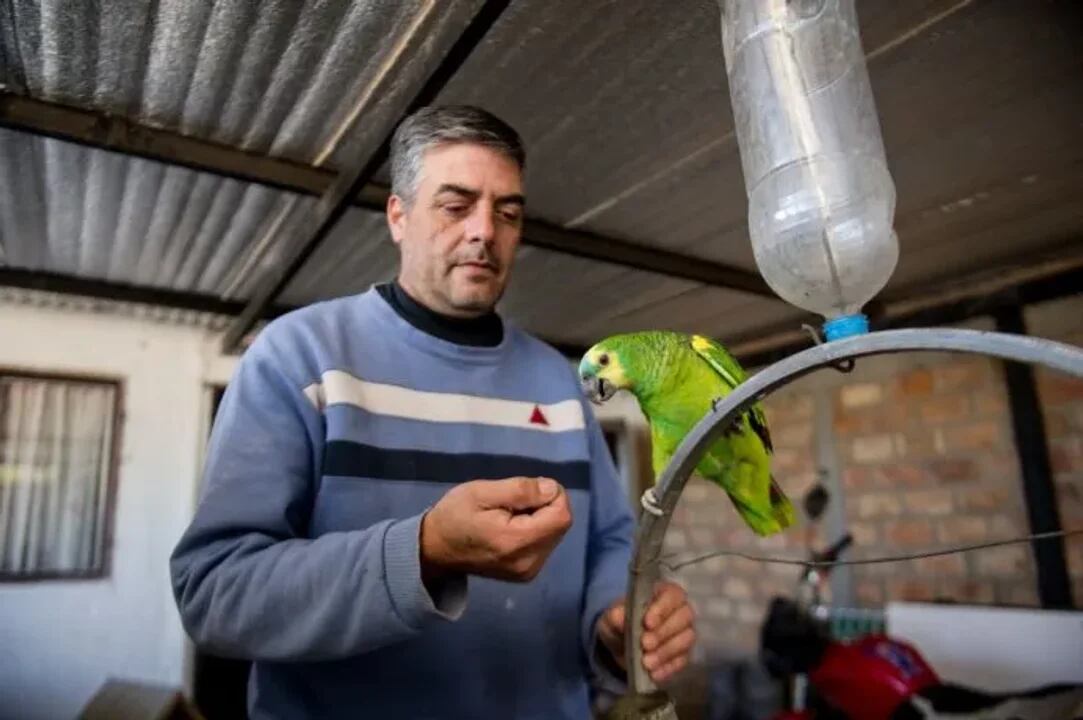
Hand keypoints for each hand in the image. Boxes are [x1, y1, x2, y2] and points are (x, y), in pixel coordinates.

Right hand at [420, 477, 571, 582]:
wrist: (435, 550)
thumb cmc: (455, 515)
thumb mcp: (482, 492)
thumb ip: (520, 490)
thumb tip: (553, 489)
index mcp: (517, 541)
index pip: (562, 515)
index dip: (551, 494)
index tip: (526, 490)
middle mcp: (528, 562)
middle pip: (560, 524)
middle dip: (544, 506)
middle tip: (512, 502)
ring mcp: (528, 572)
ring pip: (555, 534)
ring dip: (539, 518)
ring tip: (509, 516)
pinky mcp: (526, 574)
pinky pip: (545, 544)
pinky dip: (535, 531)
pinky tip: (511, 529)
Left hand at [596, 581, 695, 684]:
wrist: (619, 645)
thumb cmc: (620, 622)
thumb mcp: (611, 617)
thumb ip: (615, 615)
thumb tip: (619, 618)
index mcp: (663, 593)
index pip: (672, 595)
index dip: (662, 608)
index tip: (647, 623)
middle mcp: (679, 611)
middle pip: (684, 617)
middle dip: (664, 632)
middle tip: (645, 644)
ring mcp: (683, 633)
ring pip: (686, 639)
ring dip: (666, 652)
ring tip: (647, 662)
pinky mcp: (683, 655)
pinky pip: (682, 661)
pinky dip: (668, 668)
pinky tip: (654, 674)